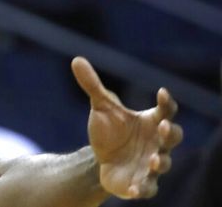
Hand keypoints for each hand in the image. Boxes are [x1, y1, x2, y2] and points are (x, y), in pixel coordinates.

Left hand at [71, 57, 182, 199]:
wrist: (102, 160)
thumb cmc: (110, 131)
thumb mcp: (100, 107)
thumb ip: (92, 85)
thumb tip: (76, 59)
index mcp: (151, 122)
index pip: (166, 110)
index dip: (166, 102)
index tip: (162, 92)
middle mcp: (156, 143)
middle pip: (173, 137)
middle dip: (171, 133)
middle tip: (164, 127)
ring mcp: (151, 164)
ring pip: (164, 163)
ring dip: (161, 162)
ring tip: (153, 160)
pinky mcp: (142, 183)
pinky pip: (148, 188)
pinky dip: (143, 189)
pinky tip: (134, 188)